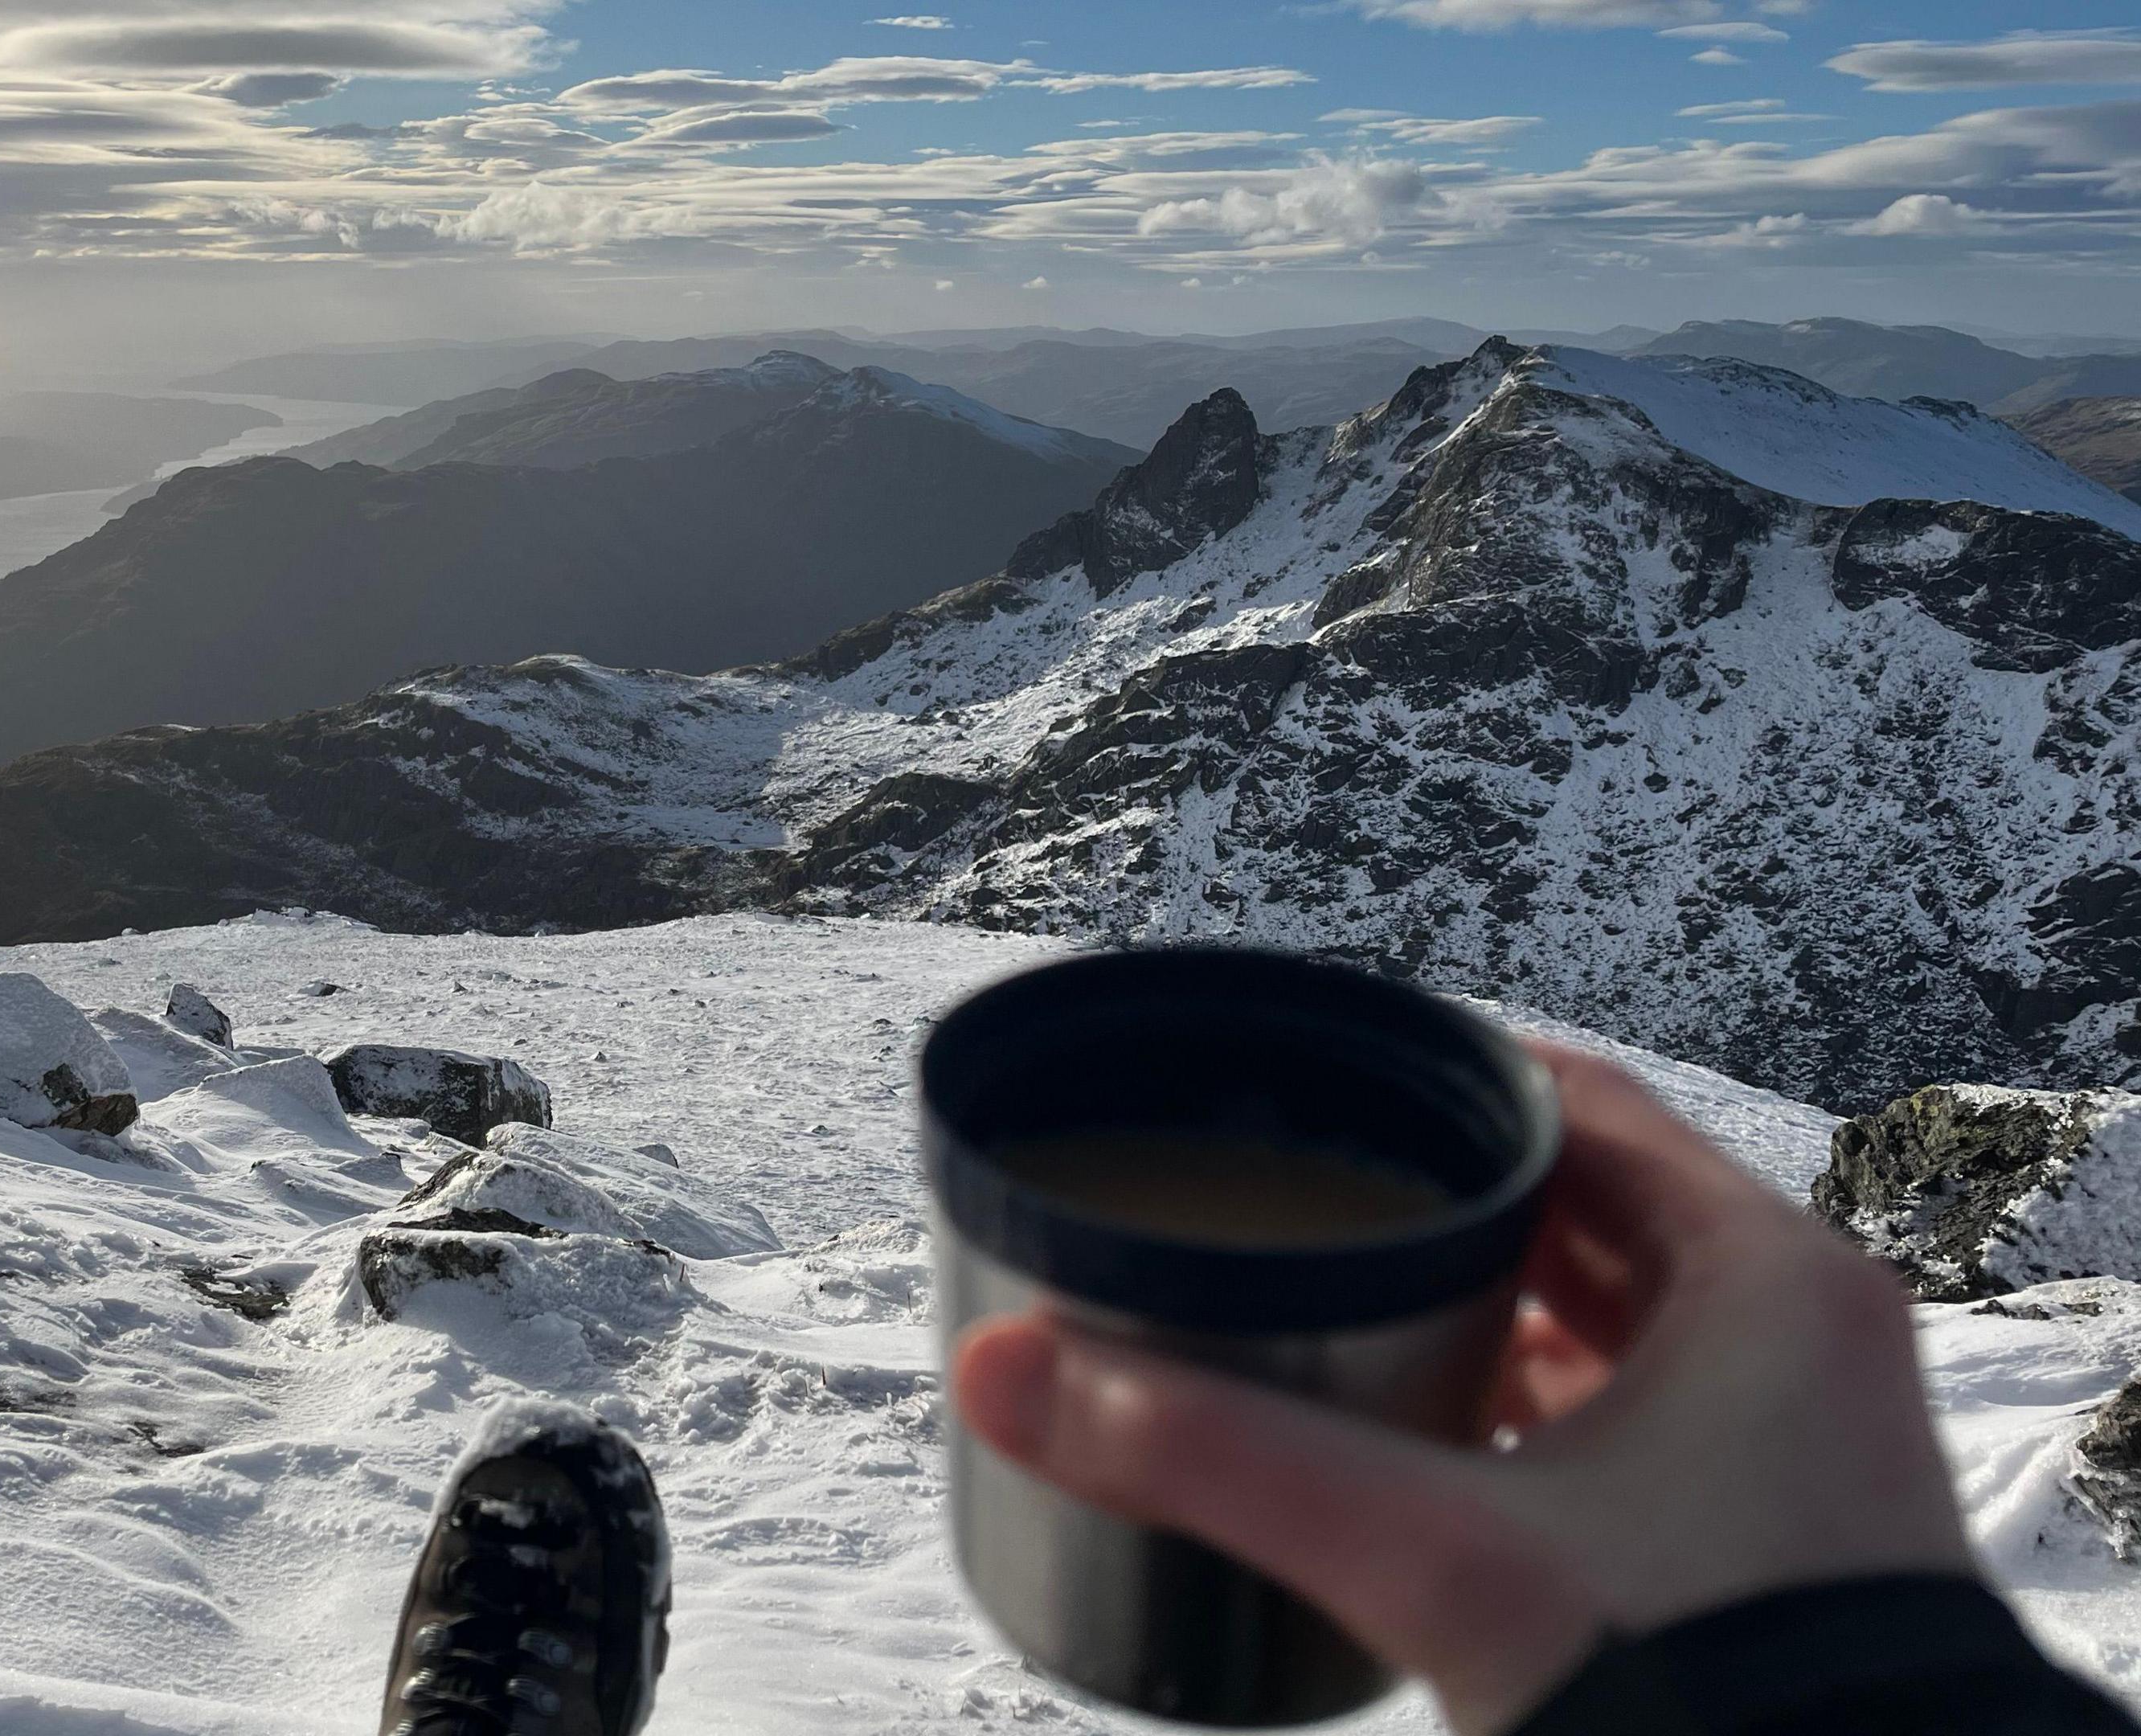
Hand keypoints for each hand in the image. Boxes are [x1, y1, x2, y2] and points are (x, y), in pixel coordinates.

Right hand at [949, 1043, 1976, 1734]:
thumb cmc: (1703, 1693)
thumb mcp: (1434, 1553)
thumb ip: (1216, 1456)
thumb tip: (1009, 1372)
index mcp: (1766, 1283)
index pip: (1579, 1104)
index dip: (1439, 1082)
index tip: (1318, 1090)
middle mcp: (1801, 1343)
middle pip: (1590, 1211)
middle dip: (1442, 1211)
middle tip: (1304, 1211)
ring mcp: (1797, 1451)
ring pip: (1613, 1327)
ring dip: (1487, 1317)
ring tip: (1340, 1320)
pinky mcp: (1768, 1542)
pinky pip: (1632, 1423)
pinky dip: (1530, 1412)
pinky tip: (1429, 1448)